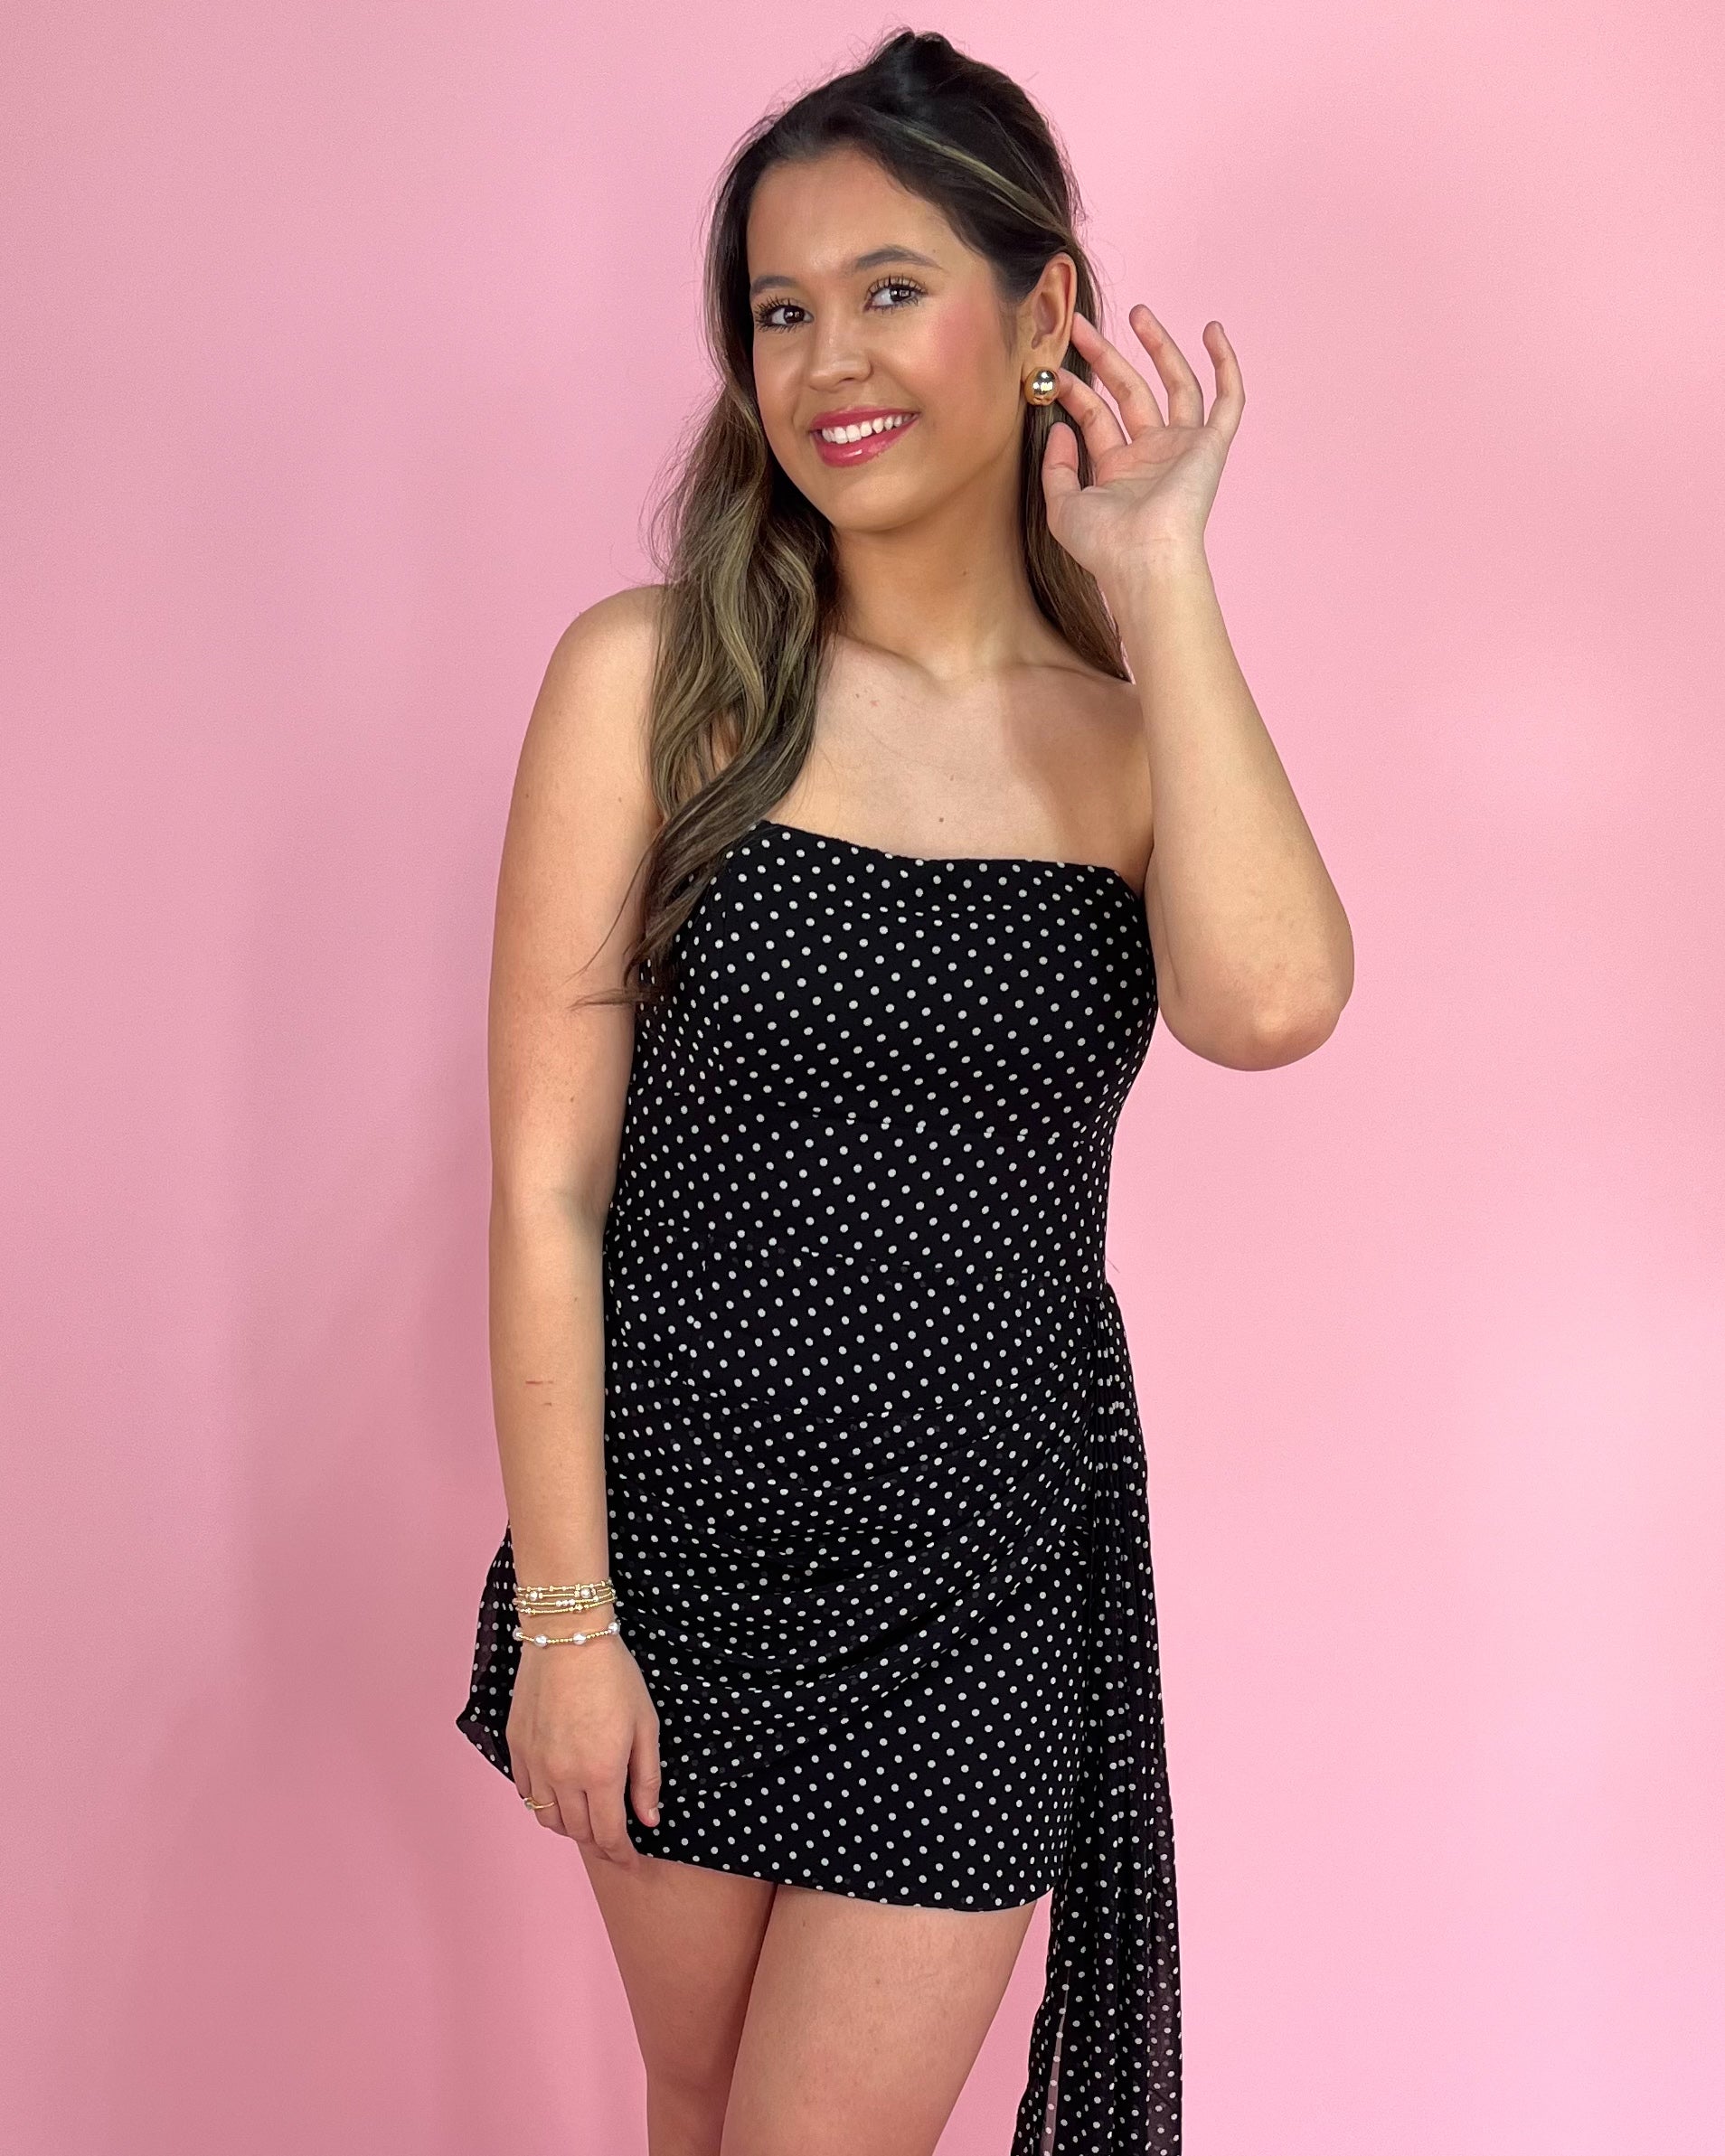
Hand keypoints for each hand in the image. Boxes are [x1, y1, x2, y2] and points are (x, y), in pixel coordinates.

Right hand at [507, 1635, 661, 1866]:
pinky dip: (543, 1803)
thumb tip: (649, 1820)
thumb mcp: (645, 1726)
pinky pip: (526, 1793)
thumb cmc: (614, 1676)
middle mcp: (563, 1778)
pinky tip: (558, 1794)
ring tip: (587, 1819)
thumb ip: (646, 1778)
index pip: (609, 1835)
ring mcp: (535, 1764)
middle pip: (578, 1832)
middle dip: (599, 1843)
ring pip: (548, 1818)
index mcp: (600, 1774)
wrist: (566, 1637)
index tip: (632, 1861)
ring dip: (569, 1828)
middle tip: (613, 1841)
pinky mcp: (516, 1748)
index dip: (622, 1854)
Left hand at [1040, 304, 1243, 590]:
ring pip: (1175, 385)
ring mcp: (1183, 448)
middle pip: (1130, 391)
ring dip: (1159, 347)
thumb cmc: (1104, 545)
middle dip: (1106, 356)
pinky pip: (1228, 400)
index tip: (1050, 371)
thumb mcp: (1063, 505)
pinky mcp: (1211, 446)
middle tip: (1080, 325)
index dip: (1074, 389)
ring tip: (1138, 313)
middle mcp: (1152, 455)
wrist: (1143, 559)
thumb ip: (1056, 466)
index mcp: (1118, 469)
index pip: (1096, 415)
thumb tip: (1061, 425)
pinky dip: (1226, 366)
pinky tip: (1213, 331)